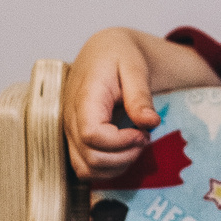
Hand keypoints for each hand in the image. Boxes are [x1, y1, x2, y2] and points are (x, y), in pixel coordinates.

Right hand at [62, 28, 214, 179]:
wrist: (103, 51)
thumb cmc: (119, 55)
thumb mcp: (135, 67)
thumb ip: (140, 96)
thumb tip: (151, 123)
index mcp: (85, 98)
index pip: (92, 134)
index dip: (120, 142)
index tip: (143, 132)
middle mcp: (71, 118)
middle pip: (91, 158)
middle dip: (125, 156)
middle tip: (144, 137)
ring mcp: (70, 131)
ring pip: (86, 169)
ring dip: (117, 166)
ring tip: (135, 143)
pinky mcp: (75, 140)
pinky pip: (85, 168)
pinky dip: (108, 168)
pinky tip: (124, 150)